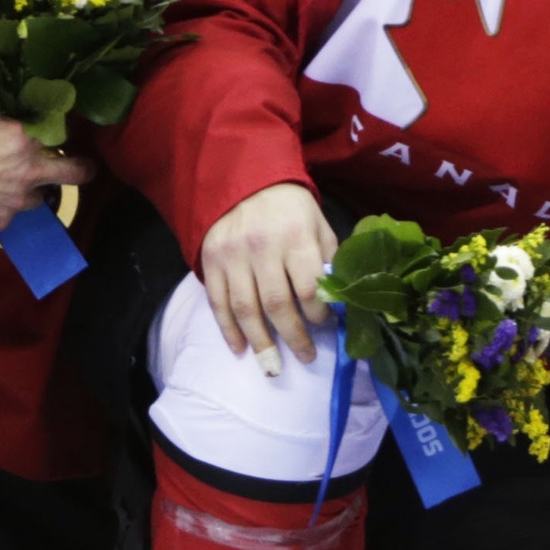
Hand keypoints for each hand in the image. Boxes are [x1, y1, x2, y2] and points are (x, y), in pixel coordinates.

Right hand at [197, 181, 340, 370]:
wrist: (244, 183)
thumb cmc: (291, 210)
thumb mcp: (319, 226)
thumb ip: (327, 261)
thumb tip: (338, 301)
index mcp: (295, 237)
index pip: (307, 286)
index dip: (318, 313)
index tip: (326, 327)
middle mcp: (261, 248)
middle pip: (276, 303)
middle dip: (293, 336)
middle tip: (306, 358)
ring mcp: (232, 256)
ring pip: (245, 308)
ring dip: (260, 342)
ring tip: (273, 366)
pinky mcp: (210, 262)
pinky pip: (217, 302)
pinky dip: (228, 329)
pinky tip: (241, 349)